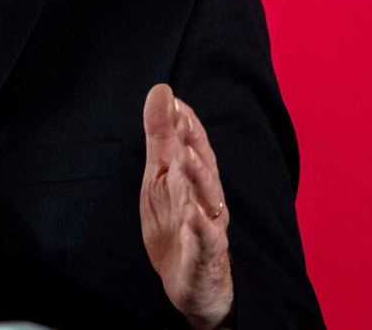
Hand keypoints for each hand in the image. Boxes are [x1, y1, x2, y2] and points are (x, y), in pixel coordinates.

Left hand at [141, 83, 232, 328]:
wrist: (190, 279)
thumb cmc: (177, 220)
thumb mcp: (162, 175)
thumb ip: (162, 136)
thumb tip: (163, 91)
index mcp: (195, 178)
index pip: (194, 146)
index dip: (185, 125)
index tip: (174, 101)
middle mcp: (207, 198)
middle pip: (203, 168)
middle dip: (195, 144)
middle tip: (182, 121)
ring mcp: (209, 226)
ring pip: (208, 200)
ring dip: (199, 178)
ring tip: (187, 158)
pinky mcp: (205, 256)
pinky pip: (207, 242)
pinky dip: (202, 229)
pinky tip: (193, 216)